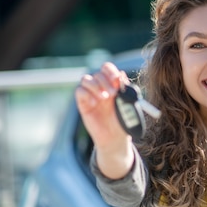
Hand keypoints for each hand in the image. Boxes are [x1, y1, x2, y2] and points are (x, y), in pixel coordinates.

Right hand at [75, 61, 133, 178]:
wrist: (115, 138)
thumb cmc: (123, 121)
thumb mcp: (127, 104)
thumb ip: (125, 89)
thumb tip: (121, 74)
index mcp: (113, 85)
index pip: (107, 68)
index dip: (110, 71)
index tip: (116, 79)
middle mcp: (101, 88)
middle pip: (97, 73)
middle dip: (105, 81)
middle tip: (112, 94)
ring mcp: (91, 95)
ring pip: (85, 79)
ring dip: (95, 86)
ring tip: (103, 99)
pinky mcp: (83, 104)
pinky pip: (79, 92)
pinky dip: (86, 94)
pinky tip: (94, 104)